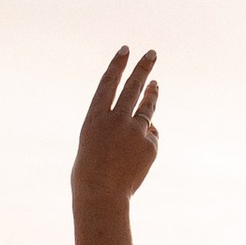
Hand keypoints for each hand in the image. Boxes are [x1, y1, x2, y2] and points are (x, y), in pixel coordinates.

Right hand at [72, 45, 159, 203]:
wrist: (101, 194)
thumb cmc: (90, 172)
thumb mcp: (94, 142)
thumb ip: (117, 127)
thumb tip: (150, 123)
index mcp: (96, 117)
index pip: (109, 83)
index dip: (118, 65)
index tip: (126, 50)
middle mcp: (117, 118)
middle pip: (133, 86)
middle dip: (143, 68)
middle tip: (151, 53)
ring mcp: (135, 130)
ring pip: (148, 107)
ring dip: (152, 94)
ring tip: (155, 84)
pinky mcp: (150, 144)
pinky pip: (151, 137)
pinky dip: (146, 142)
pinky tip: (135, 156)